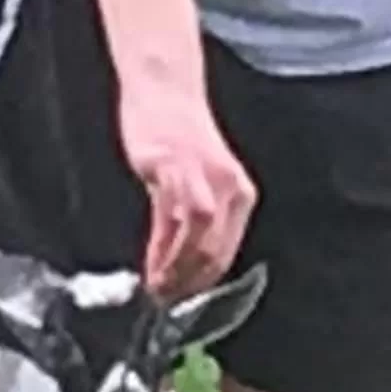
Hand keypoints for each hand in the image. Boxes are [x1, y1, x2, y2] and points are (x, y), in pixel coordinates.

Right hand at [119, 81, 255, 302]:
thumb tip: (172, 267)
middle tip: (164, 301)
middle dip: (189, 284)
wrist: (165, 90)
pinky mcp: (172, 166)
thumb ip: (183, 222)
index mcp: (240, 193)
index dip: (203, 284)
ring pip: (199, 239)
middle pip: (215, 252)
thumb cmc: (176, 135)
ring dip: (177, 271)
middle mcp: (228, 187)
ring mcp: (201, 177)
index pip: (226, 253)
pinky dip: (162, 248)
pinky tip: (150, 264)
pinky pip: (171, 218)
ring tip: (157, 288)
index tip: (181, 301)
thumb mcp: (190, 183)